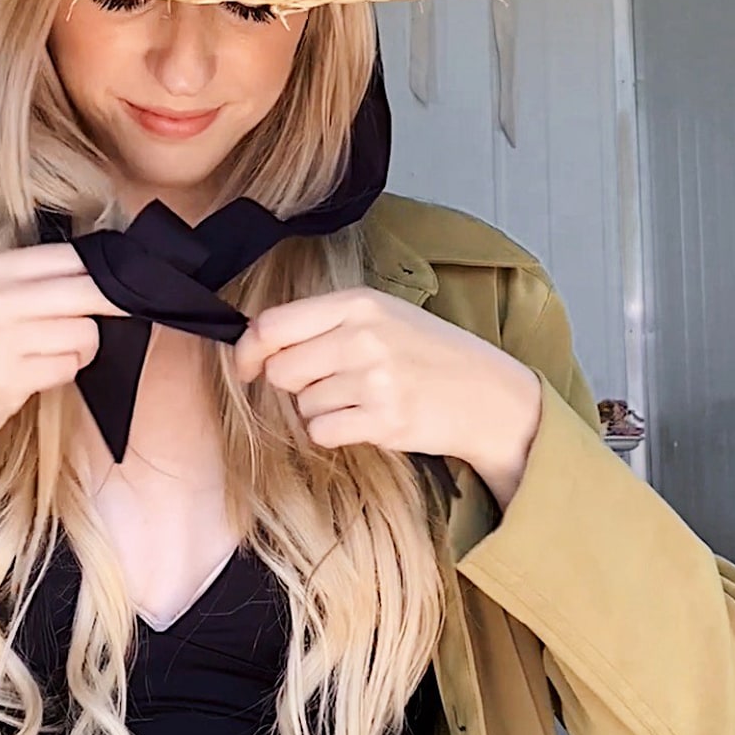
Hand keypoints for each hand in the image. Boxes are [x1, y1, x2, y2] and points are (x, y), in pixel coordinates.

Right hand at [0, 242, 124, 513]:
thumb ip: (41, 281)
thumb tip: (111, 269)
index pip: (74, 255)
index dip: (108, 270)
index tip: (124, 281)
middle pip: (87, 289)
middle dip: (114, 303)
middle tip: (126, 311)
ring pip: (85, 332)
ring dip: (83, 349)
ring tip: (53, 355)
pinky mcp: (5, 379)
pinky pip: (69, 367)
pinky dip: (64, 373)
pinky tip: (38, 376)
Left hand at [234, 288, 541, 506]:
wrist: (487, 393)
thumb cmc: (428, 353)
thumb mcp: (382, 316)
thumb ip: (323, 323)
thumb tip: (257, 343)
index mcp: (358, 303)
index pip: (273, 325)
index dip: (247, 350)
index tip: (248, 365)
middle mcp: (364, 337)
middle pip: (281, 369)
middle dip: (293, 382)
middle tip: (329, 381)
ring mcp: (375, 380)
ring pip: (302, 404)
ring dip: (320, 408)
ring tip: (362, 397)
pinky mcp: (384, 420)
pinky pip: (323, 431)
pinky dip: (335, 431)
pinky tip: (365, 418)